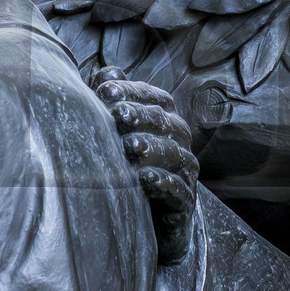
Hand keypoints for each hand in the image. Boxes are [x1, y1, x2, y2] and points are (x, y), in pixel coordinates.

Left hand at [90, 72, 197, 264]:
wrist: (150, 218)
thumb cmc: (130, 167)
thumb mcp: (119, 134)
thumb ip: (114, 102)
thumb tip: (108, 71)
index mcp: (166, 120)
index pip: (155, 97)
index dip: (132, 91)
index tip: (104, 91)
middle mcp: (180, 141)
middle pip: (165, 122)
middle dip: (141, 116)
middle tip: (116, 115)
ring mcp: (185, 171)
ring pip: (175, 154)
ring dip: (152, 149)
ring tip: (129, 148)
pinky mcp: (185, 201)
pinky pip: (179, 190)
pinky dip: (163, 183)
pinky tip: (143, 180)